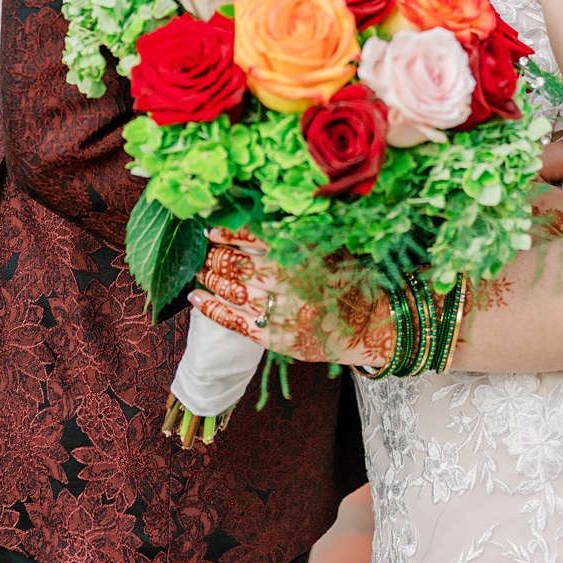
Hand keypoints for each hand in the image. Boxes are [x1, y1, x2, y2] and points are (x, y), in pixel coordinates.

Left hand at [190, 230, 392, 368]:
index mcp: (302, 256)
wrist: (365, 326)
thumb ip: (295, 238)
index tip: (211, 232)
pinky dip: (211, 308)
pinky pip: (233, 321)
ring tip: (198, 273)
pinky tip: (197, 299)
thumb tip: (252, 226)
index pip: (255, 241)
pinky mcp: (273, 336)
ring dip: (209, 280)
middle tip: (201, 254)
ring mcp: (279, 311)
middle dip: (214, 258)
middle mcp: (289, 282)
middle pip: (238, 266)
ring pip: (232, 292)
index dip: (229, 235)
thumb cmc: (345, 283)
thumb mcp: (326, 251)